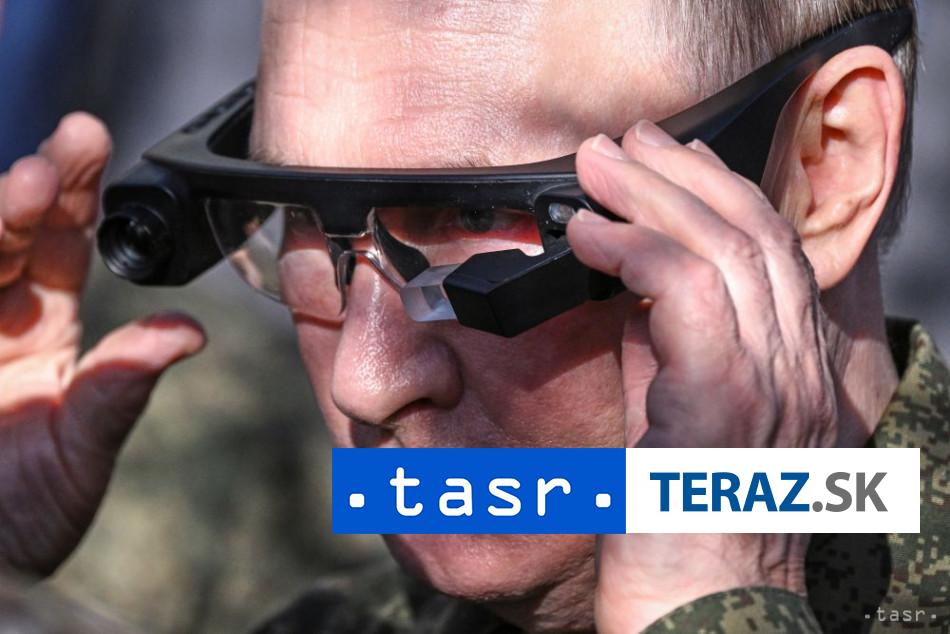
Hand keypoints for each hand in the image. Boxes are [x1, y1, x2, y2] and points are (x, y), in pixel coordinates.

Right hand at [0, 114, 205, 575]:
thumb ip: (122, 388)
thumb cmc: (20, 518)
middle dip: (38, 186)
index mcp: (40, 331)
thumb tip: (192, 331)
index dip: (77, 197)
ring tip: (33, 182)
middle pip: (10, 232)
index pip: (60, 245)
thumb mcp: (79, 451)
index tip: (95, 147)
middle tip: (72, 148)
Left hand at [567, 122, 837, 632]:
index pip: (773, 253)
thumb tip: (629, 295)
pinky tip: (589, 236)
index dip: (718, 193)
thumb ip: (672, 359)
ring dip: (654, 195)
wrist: (699, 623)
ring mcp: (771, 386)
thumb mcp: (682, 428)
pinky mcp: (724, 407)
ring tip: (596, 166)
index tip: (661, 161)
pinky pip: (689, 296)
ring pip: (728, 249)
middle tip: (621, 141)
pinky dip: (638, 251)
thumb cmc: (679, 534)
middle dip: (683, 174)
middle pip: (754, 233)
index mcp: (793, 373)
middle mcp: (799, 371)